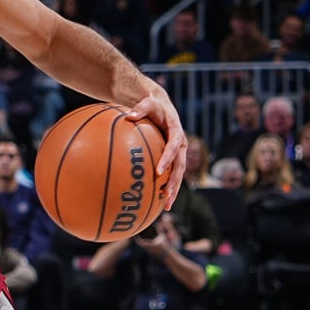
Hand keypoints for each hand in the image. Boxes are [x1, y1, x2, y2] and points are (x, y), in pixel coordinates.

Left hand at [126, 93, 186, 209]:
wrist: (162, 106)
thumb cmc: (153, 105)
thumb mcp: (148, 103)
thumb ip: (140, 108)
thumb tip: (128, 116)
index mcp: (177, 132)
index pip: (173, 147)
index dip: (167, 159)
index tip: (158, 171)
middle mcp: (180, 145)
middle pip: (180, 166)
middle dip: (174, 181)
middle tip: (165, 194)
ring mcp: (178, 153)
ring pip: (178, 174)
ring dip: (173, 189)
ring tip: (166, 205)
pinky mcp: (173, 158)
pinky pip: (171, 174)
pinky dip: (167, 186)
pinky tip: (158, 201)